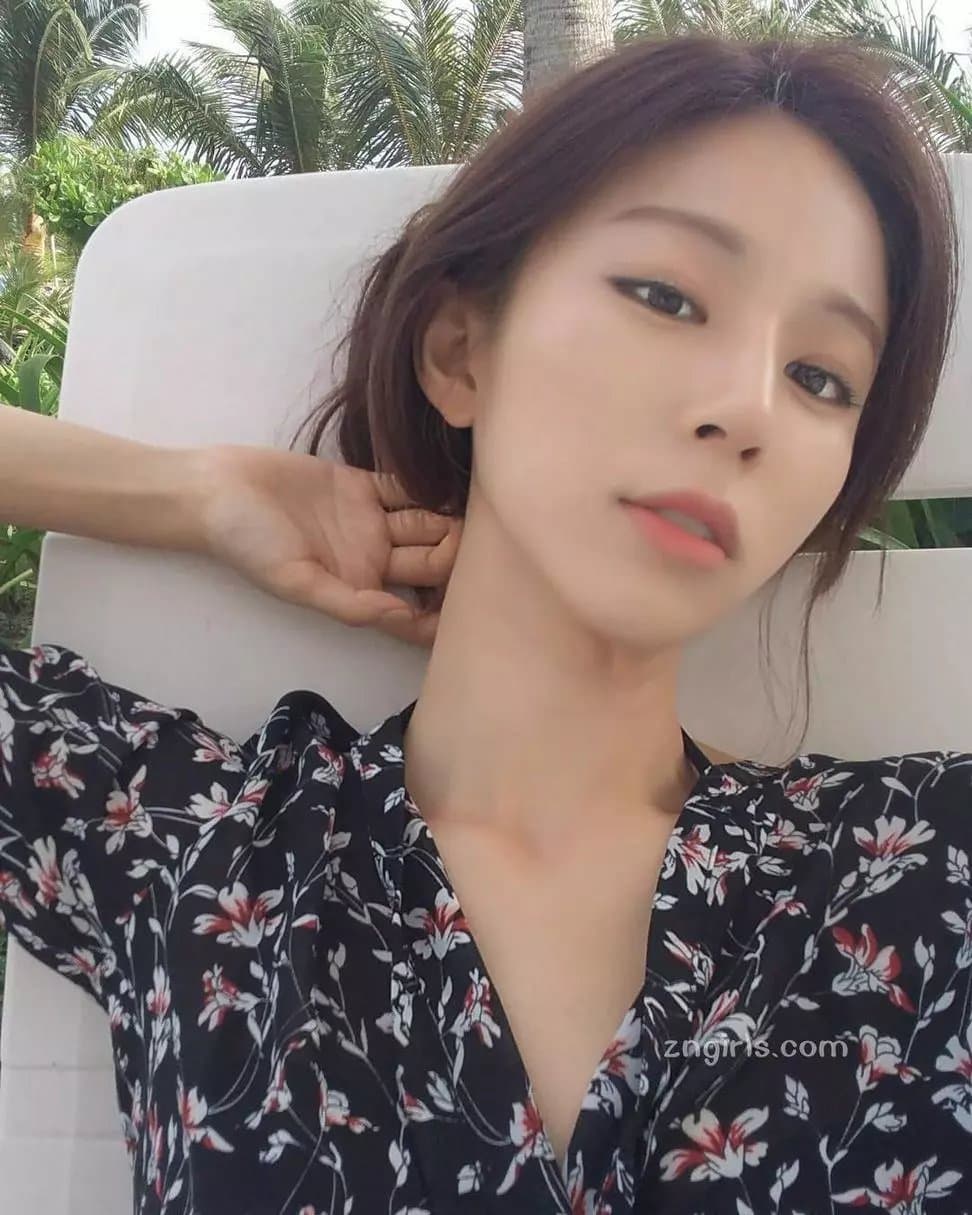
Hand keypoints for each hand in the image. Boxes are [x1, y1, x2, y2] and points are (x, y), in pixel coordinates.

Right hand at [195, 444, 461, 647]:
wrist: (216, 490)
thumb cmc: (249, 544)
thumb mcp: (294, 583)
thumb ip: (349, 604)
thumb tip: (403, 617)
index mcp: (360, 590)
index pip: (414, 613)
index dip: (446, 616)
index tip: (478, 610)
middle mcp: (372, 559)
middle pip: (430, 564)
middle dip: (457, 559)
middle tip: (482, 543)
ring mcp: (370, 520)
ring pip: (426, 522)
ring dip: (451, 520)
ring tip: (480, 511)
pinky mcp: (362, 484)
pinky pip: (406, 486)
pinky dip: (429, 485)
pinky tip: (454, 479)